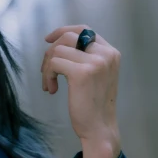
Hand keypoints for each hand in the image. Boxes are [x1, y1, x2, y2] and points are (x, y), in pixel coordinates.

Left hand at [41, 25, 120, 144]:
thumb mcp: (95, 75)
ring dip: (47, 67)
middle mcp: (106, 54)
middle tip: (46, 71)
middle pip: (69, 37)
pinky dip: (48, 75)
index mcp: (111, 53)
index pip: (84, 30)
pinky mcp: (82, 73)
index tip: (48, 40)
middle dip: (51, 51)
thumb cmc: (93, 105)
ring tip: (49, 84)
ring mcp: (95, 62)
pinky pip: (54, 63)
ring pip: (58, 50)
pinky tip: (52, 90)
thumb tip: (58, 43)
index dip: (63, 31)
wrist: (99, 128)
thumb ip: (85, 58)